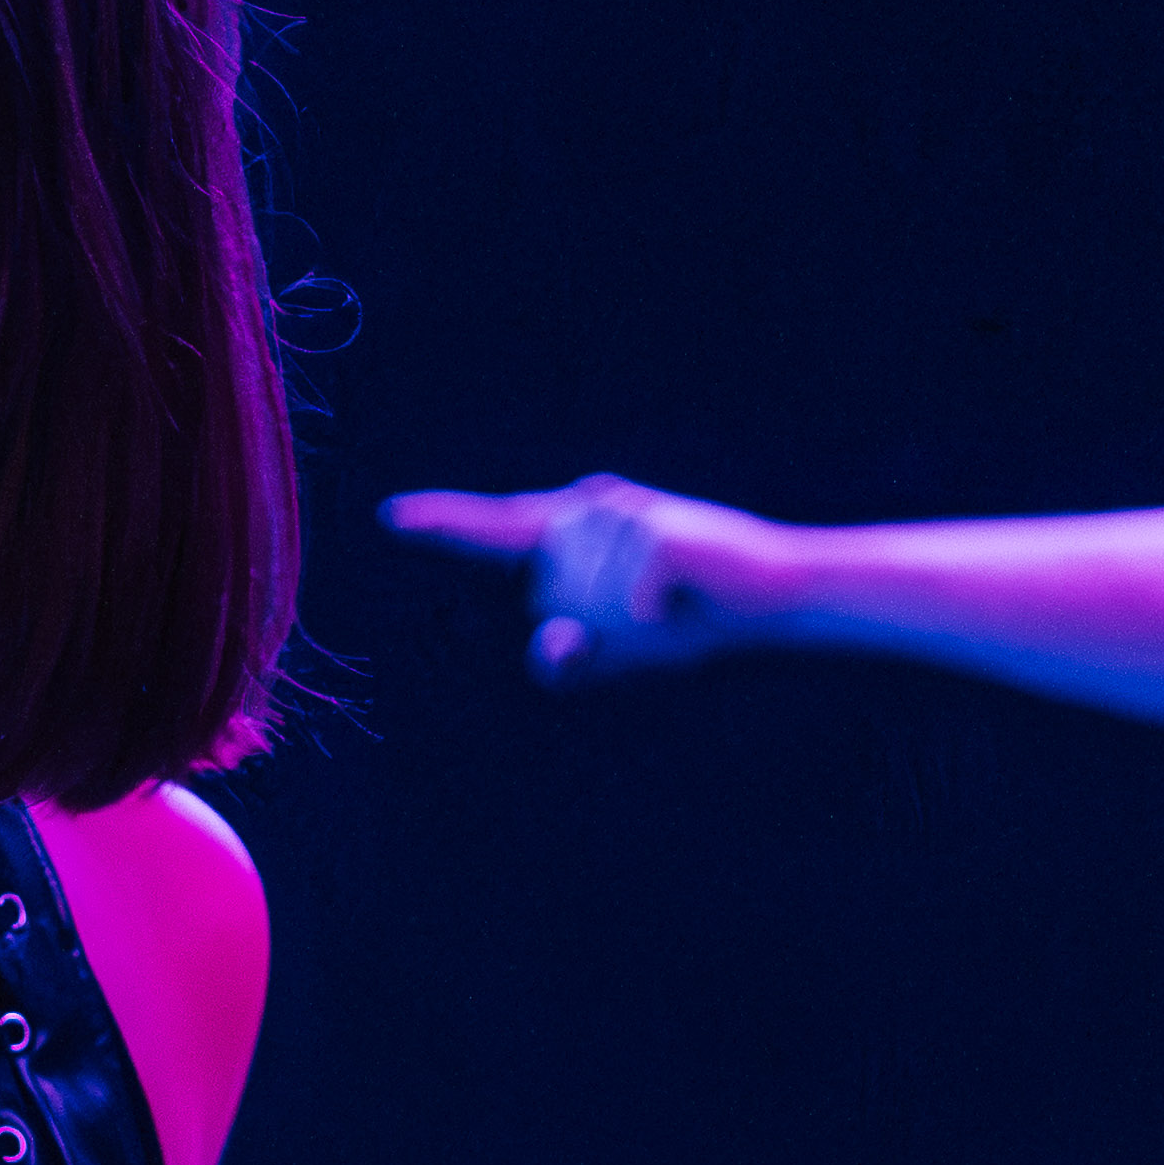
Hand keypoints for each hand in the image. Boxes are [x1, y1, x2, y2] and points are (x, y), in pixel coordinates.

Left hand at [381, 476, 762, 680]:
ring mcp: (621, 514)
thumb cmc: (692, 619)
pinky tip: (683, 601)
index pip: (498, 530)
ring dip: (630, 624)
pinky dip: (653, 619)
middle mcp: (590, 509)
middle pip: (552, 600)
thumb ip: (574, 655)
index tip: (391, 517)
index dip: (446, 524)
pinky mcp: (652, 530)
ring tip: (673, 601)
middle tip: (654, 614)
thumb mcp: (622, 648)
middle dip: (599, 629)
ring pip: (588, 605)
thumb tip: (553, 648)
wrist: (771, 599)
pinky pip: (627, 605)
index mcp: (574, 532)